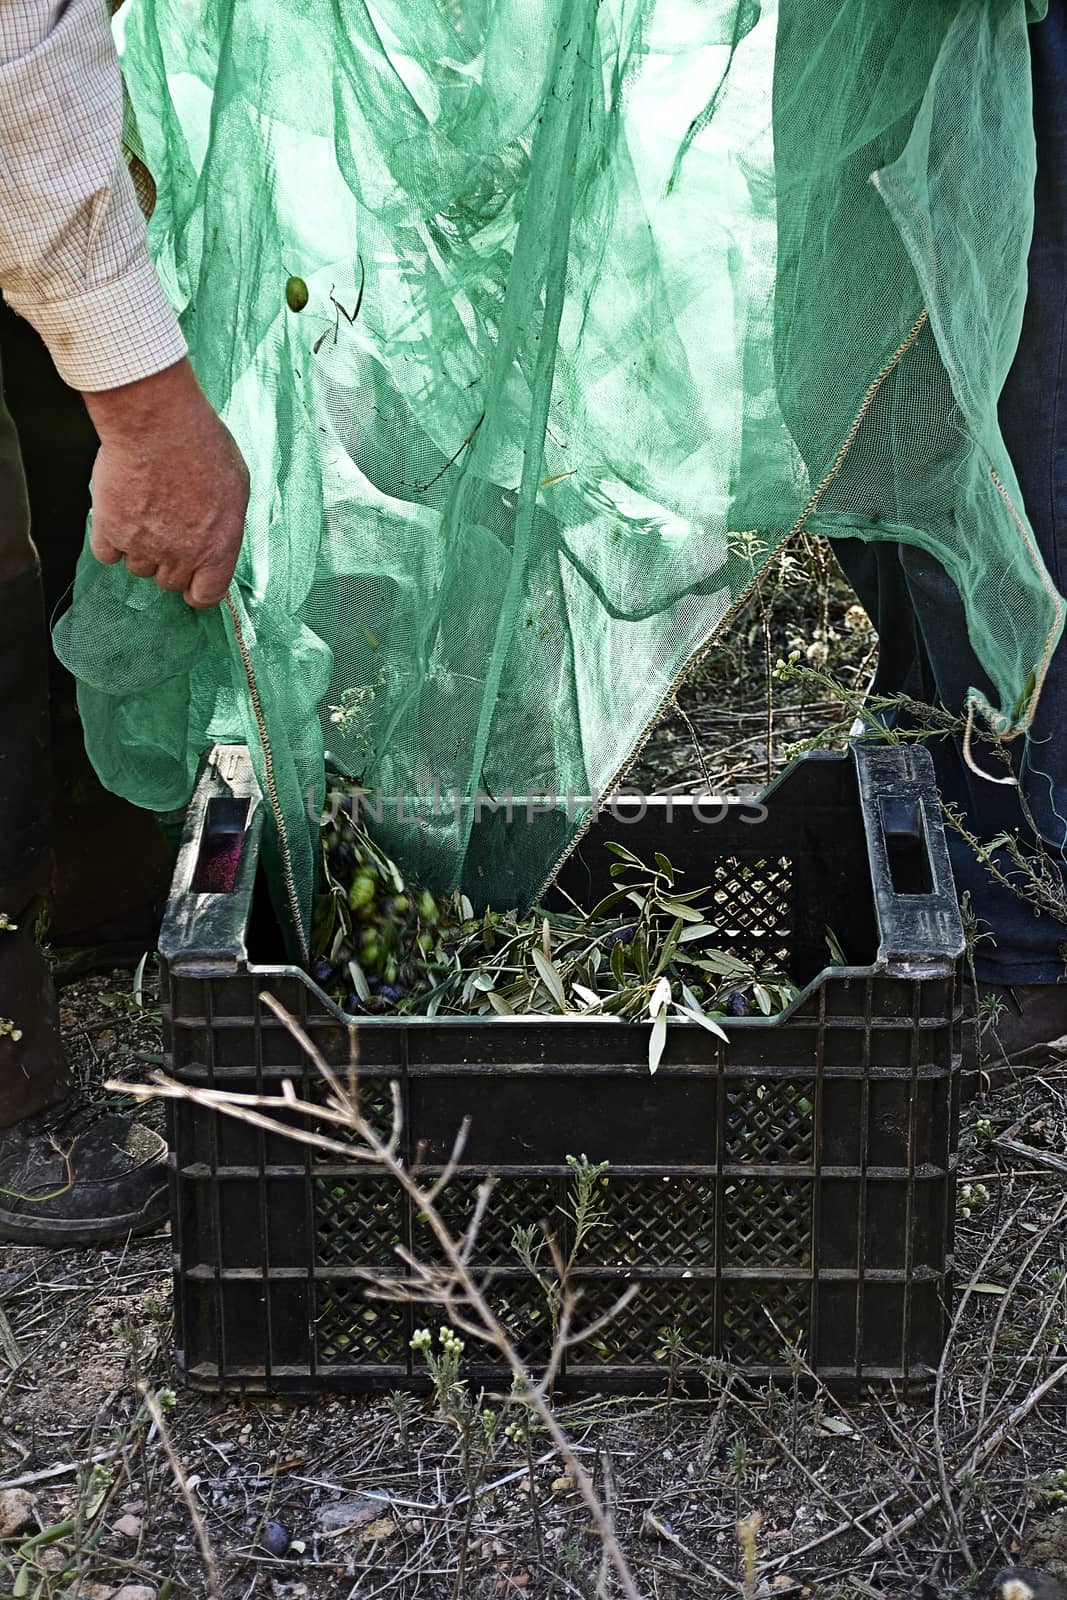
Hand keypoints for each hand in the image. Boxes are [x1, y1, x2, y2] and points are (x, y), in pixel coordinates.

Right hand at [83, 359, 248, 608]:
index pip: (206, 595)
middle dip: (169, 563)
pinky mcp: (111, 531)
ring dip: (140, 549)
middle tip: (168, 532)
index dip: (198, 591)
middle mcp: (181, 555)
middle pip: (169, 582)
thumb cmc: (201, 445)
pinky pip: (106, 554)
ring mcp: (144, 546)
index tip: (193, 585)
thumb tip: (218, 535)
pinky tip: (118, 517)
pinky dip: (110, 541)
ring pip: (138, 568)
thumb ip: (225, 521)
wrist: (157, 425)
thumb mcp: (236, 485)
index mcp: (218, 548)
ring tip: (144, 514)